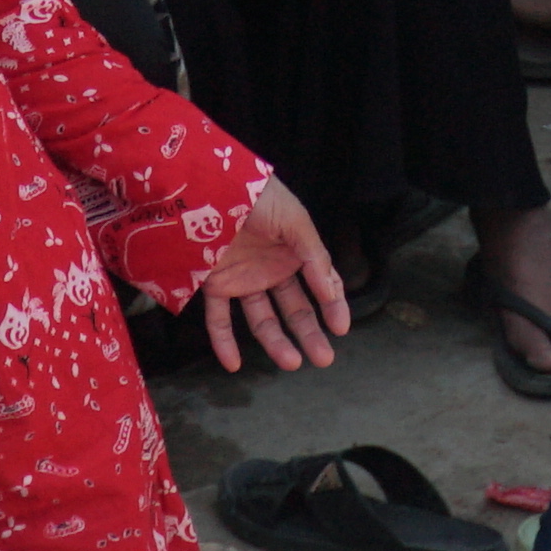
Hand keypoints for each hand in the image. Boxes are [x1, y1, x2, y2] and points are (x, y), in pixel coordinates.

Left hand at [193, 184, 354, 374]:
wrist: (209, 185)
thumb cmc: (256, 196)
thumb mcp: (294, 220)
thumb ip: (313, 257)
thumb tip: (332, 293)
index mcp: (293, 251)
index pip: (318, 284)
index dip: (332, 306)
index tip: (342, 328)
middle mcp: (270, 269)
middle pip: (293, 308)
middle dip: (310, 333)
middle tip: (324, 358)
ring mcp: (242, 278)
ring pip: (261, 318)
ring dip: (276, 342)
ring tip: (291, 362)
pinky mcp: (214, 284)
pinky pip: (218, 318)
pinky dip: (223, 342)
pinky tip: (234, 364)